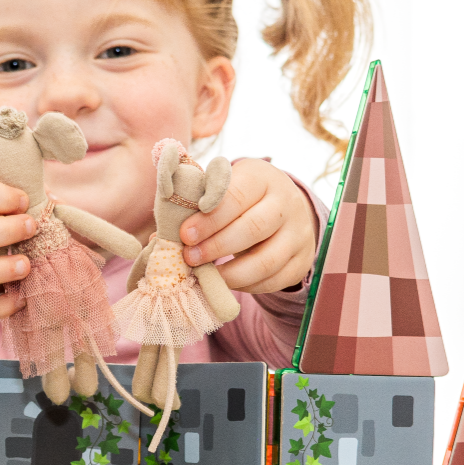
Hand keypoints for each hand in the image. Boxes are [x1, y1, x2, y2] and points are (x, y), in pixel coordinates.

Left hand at [179, 158, 317, 294]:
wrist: (287, 211)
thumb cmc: (242, 201)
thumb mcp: (226, 189)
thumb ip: (199, 205)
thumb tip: (162, 235)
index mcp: (263, 178)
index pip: (236, 197)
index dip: (209, 219)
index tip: (184, 234)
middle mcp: (286, 203)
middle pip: (253, 228)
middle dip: (216, 246)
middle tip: (189, 258)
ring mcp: (298, 234)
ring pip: (266, 261)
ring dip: (230, 273)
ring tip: (205, 276)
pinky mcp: (301, 261)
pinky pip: (273, 281)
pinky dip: (245, 286)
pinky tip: (225, 282)